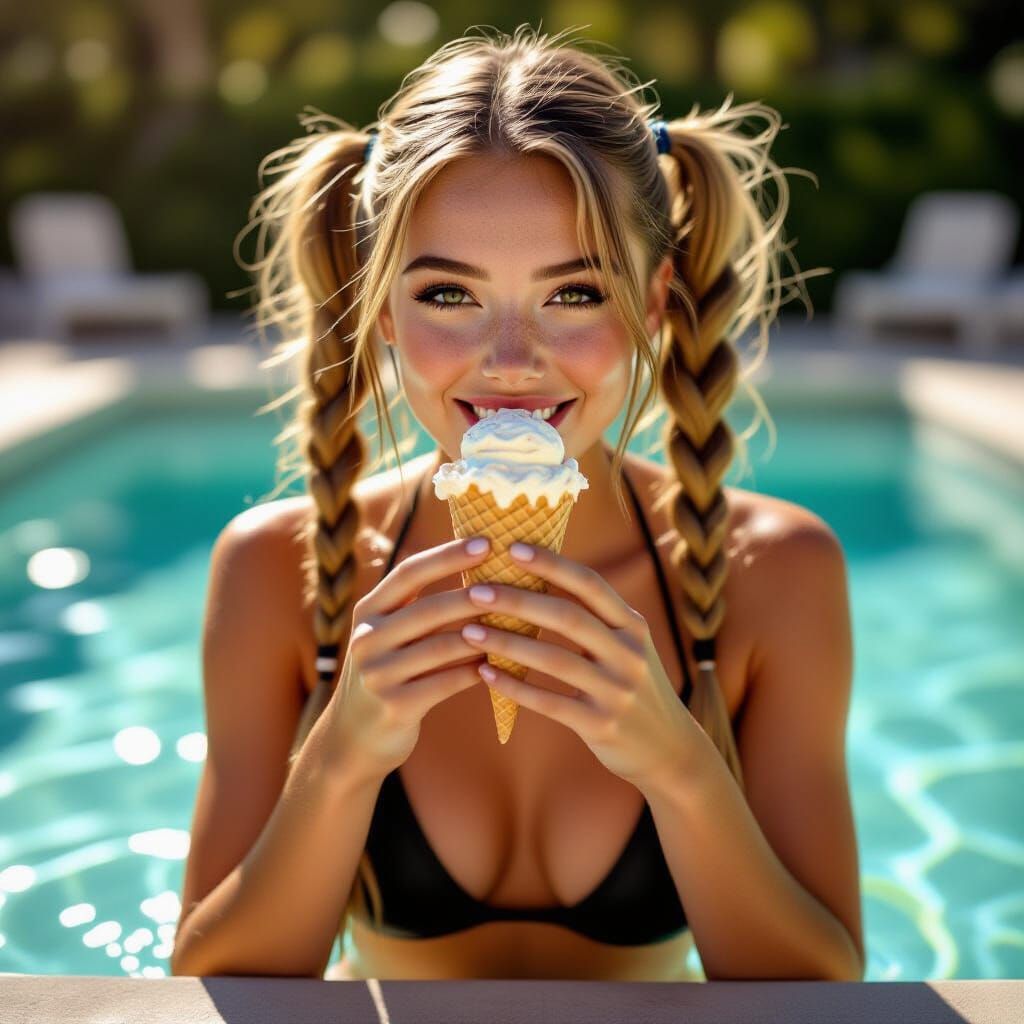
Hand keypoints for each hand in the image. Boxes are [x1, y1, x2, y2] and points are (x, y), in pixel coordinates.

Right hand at [325, 536, 493, 779]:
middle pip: (429, 608)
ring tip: (517, 624)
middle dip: (475, 594)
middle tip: (514, 584)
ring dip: (484, 635)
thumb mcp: (389, 635)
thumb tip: (482, 572)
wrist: (352, 737)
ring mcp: (377, 673)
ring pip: (443, 646)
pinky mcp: (394, 705)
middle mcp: (367, 638)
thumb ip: (420, 606)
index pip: (409, 572)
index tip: (487, 542)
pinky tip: (500, 664)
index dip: (448, 555)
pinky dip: (476, 670)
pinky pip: (447, 682)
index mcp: (368, 611)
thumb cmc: (389, 674)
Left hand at [461, 542, 698, 791]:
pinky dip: (514, 686)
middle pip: (568, 617)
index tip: (513, 548)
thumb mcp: (627, 646)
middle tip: (476, 591)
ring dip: (508, 644)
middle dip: (518, 601)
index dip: (552, 564)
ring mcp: (618, 691)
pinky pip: (550, 702)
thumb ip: (595, 618)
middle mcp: (629, 653)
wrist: (669, 750)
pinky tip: (485, 674)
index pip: (590, 584)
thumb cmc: (631, 686)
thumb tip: (538, 576)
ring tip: (469, 631)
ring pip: (555, 660)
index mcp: (633, 626)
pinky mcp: (602, 725)